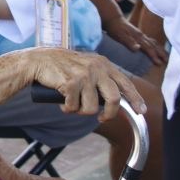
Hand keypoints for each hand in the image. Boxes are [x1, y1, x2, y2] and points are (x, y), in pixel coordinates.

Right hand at [26, 48, 144, 121]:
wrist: (39, 60)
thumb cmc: (63, 66)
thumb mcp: (87, 66)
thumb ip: (101, 78)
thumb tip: (115, 100)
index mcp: (103, 64)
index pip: (125, 83)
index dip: (135, 98)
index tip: (141, 110)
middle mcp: (97, 68)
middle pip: (114, 99)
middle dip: (109, 114)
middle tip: (101, 119)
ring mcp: (84, 75)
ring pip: (91, 108)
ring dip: (80, 110)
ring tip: (72, 103)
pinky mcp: (70, 83)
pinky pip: (74, 107)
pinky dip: (67, 108)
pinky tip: (62, 101)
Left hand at [102, 13, 167, 66]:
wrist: (113, 18)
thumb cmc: (115, 29)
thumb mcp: (120, 36)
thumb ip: (129, 42)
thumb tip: (138, 48)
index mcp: (138, 37)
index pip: (148, 48)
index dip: (154, 56)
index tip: (159, 64)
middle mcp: (141, 36)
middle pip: (154, 45)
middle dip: (161, 53)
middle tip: (167, 61)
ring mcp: (141, 34)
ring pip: (153, 42)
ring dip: (160, 49)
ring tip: (165, 56)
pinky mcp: (139, 34)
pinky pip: (150, 40)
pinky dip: (155, 45)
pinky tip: (156, 47)